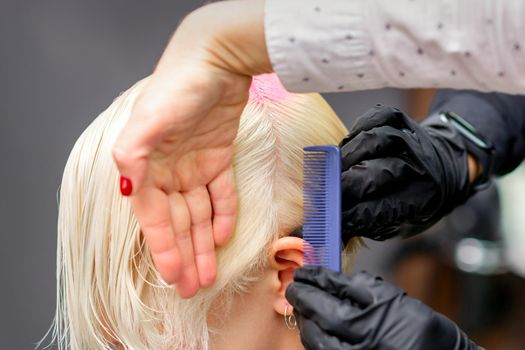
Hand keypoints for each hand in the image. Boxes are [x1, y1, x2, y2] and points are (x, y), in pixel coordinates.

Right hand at [112, 0, 269, 296]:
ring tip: (209, 274)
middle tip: (192, 287)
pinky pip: (220, 192)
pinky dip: (223, 213)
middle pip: (177, 221)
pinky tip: (224, 235)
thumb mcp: (150, 117)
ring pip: (199, 213)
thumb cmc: (180, 85)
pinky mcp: (218, 157)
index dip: (163, 247)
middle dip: (184, 255)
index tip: (171, 276)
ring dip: (203, 243)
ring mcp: (193, 165)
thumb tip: (123, 187)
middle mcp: (168, 170)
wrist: (217, 59)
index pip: (154, 216)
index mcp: (147, 166)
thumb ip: (133, 153)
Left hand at [286, 267, 480, 349]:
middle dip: (303, 299)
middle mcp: (362, 342)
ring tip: (304, 309)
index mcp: (373, 318)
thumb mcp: (395, 299)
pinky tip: (316, 330)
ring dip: (306, 322)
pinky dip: (315, 342)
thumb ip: (363, 287)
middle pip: (320, 317)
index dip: (315, 279)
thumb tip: (333, 278)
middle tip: (295, 288)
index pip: (332, 292)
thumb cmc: (426, 331)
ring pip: (317, 341)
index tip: (305, 272)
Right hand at [340, 105, 472, 240]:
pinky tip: (348, 144)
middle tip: (327, 192)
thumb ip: (367, 224)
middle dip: (348, 184)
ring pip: (376, 141)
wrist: (444, 166)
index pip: (383, 209)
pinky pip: (376, 117)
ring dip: (349, 155)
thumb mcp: (400, 223)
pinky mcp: (401, 119)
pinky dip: (357, 129)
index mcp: (423, 200)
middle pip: (380, 173)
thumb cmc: (414, 198)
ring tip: (334, 168)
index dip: (354, 214)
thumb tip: (334, 228)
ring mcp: (412, 139)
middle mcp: (422, 168)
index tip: (333, 216)